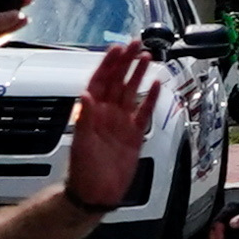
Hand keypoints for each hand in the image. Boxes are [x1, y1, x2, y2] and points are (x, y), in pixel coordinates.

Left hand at [63, 37, 165, 208]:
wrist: (96, 193)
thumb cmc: (83, 171)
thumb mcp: (81, 144)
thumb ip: (84, 118)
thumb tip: (85, 96)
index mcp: (92, 113)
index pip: (101, 81)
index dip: (109, 65)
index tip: (118, 49)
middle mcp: (107, 114)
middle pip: (117, 81)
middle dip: (126, 62)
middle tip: (136, 45)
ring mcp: (121, 123)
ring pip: (131, 92)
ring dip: (138, 75)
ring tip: (147, 58)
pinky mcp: (134, 134)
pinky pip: (144, 112)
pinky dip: (151, 98)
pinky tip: (158, 86)